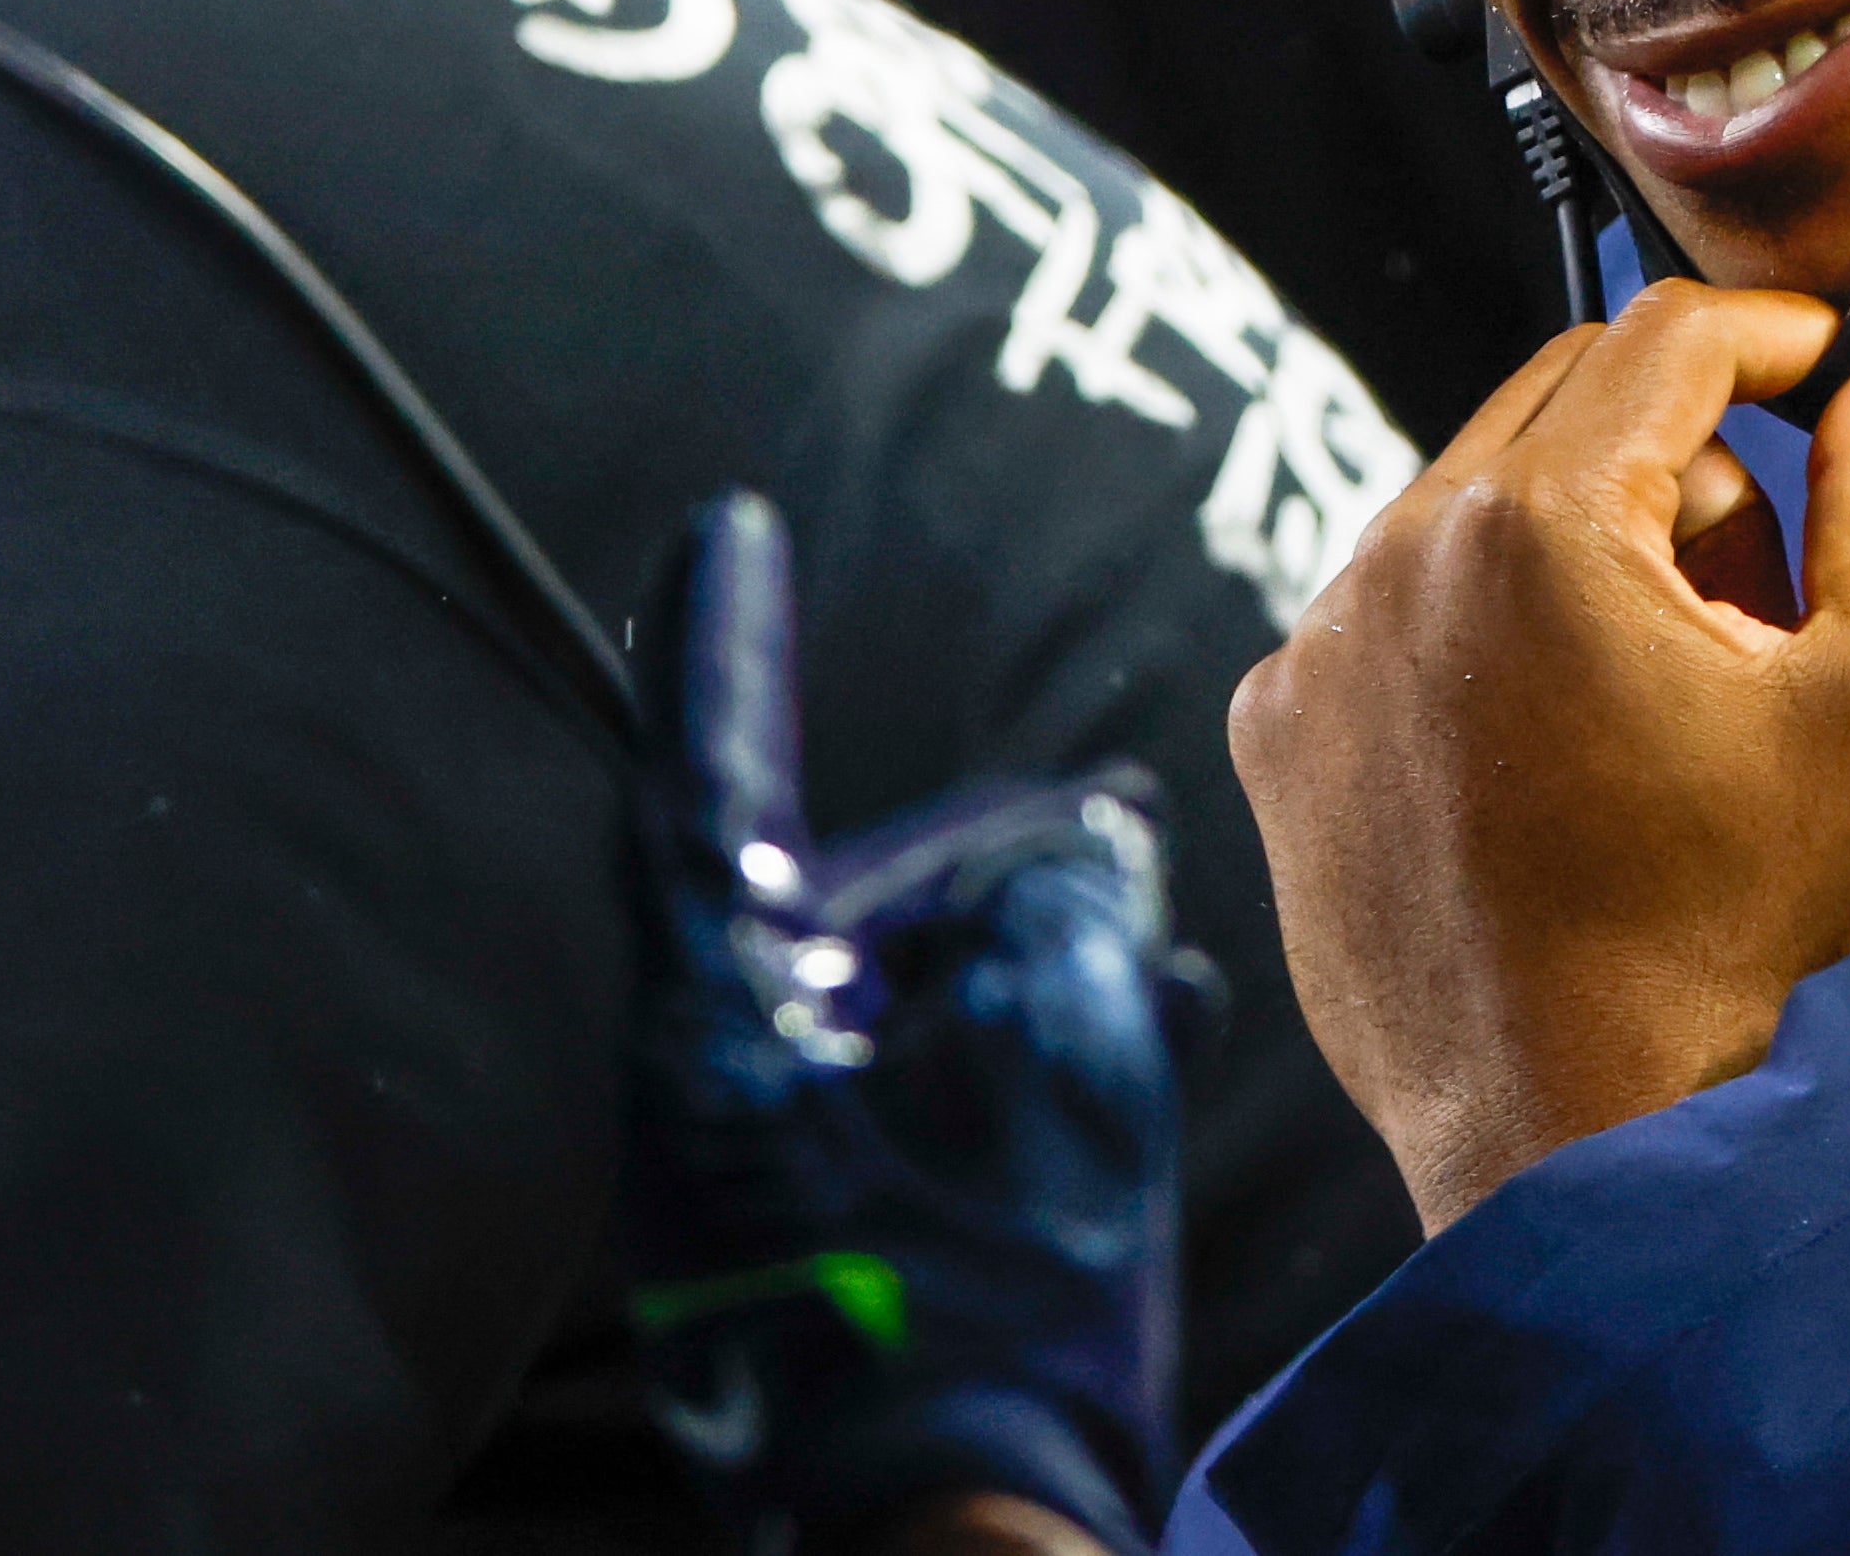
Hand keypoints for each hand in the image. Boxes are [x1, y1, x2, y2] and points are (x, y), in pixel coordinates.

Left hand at [624, 496, 1205, 1549]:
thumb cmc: (996, 1326)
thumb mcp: (1062, 1073)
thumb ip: (1064, 918)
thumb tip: (1073, 858)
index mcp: (718, 1034)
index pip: (701, 786)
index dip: (721, 642)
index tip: (726, 524)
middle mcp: (716, 1095)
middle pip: (840, 899)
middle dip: (985, 857)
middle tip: (1111, 833)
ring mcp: (764, 1186)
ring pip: (897, 1000)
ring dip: (1024, 962)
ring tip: (1147, 951)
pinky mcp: (830, 1256)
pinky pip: (918, 1100)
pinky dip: (1017, 1055)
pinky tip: (1137, 1036)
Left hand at [1230, 284, 1849, 1233]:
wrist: (1566, 1127)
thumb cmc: (1724, 930)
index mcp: (1539, 523)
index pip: (1666, 335)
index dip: (1772, 332)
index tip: (1829, 366)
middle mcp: (1396, 551)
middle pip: (1566, 398)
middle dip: (1685, 453)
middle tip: (1761, 592)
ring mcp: (1319, 638)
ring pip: (1477, 498)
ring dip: (1582, 547)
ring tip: (1658, 698)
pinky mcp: (1280, 721)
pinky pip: (1396, 605)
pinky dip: (1482, 634)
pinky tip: (1551, 752)